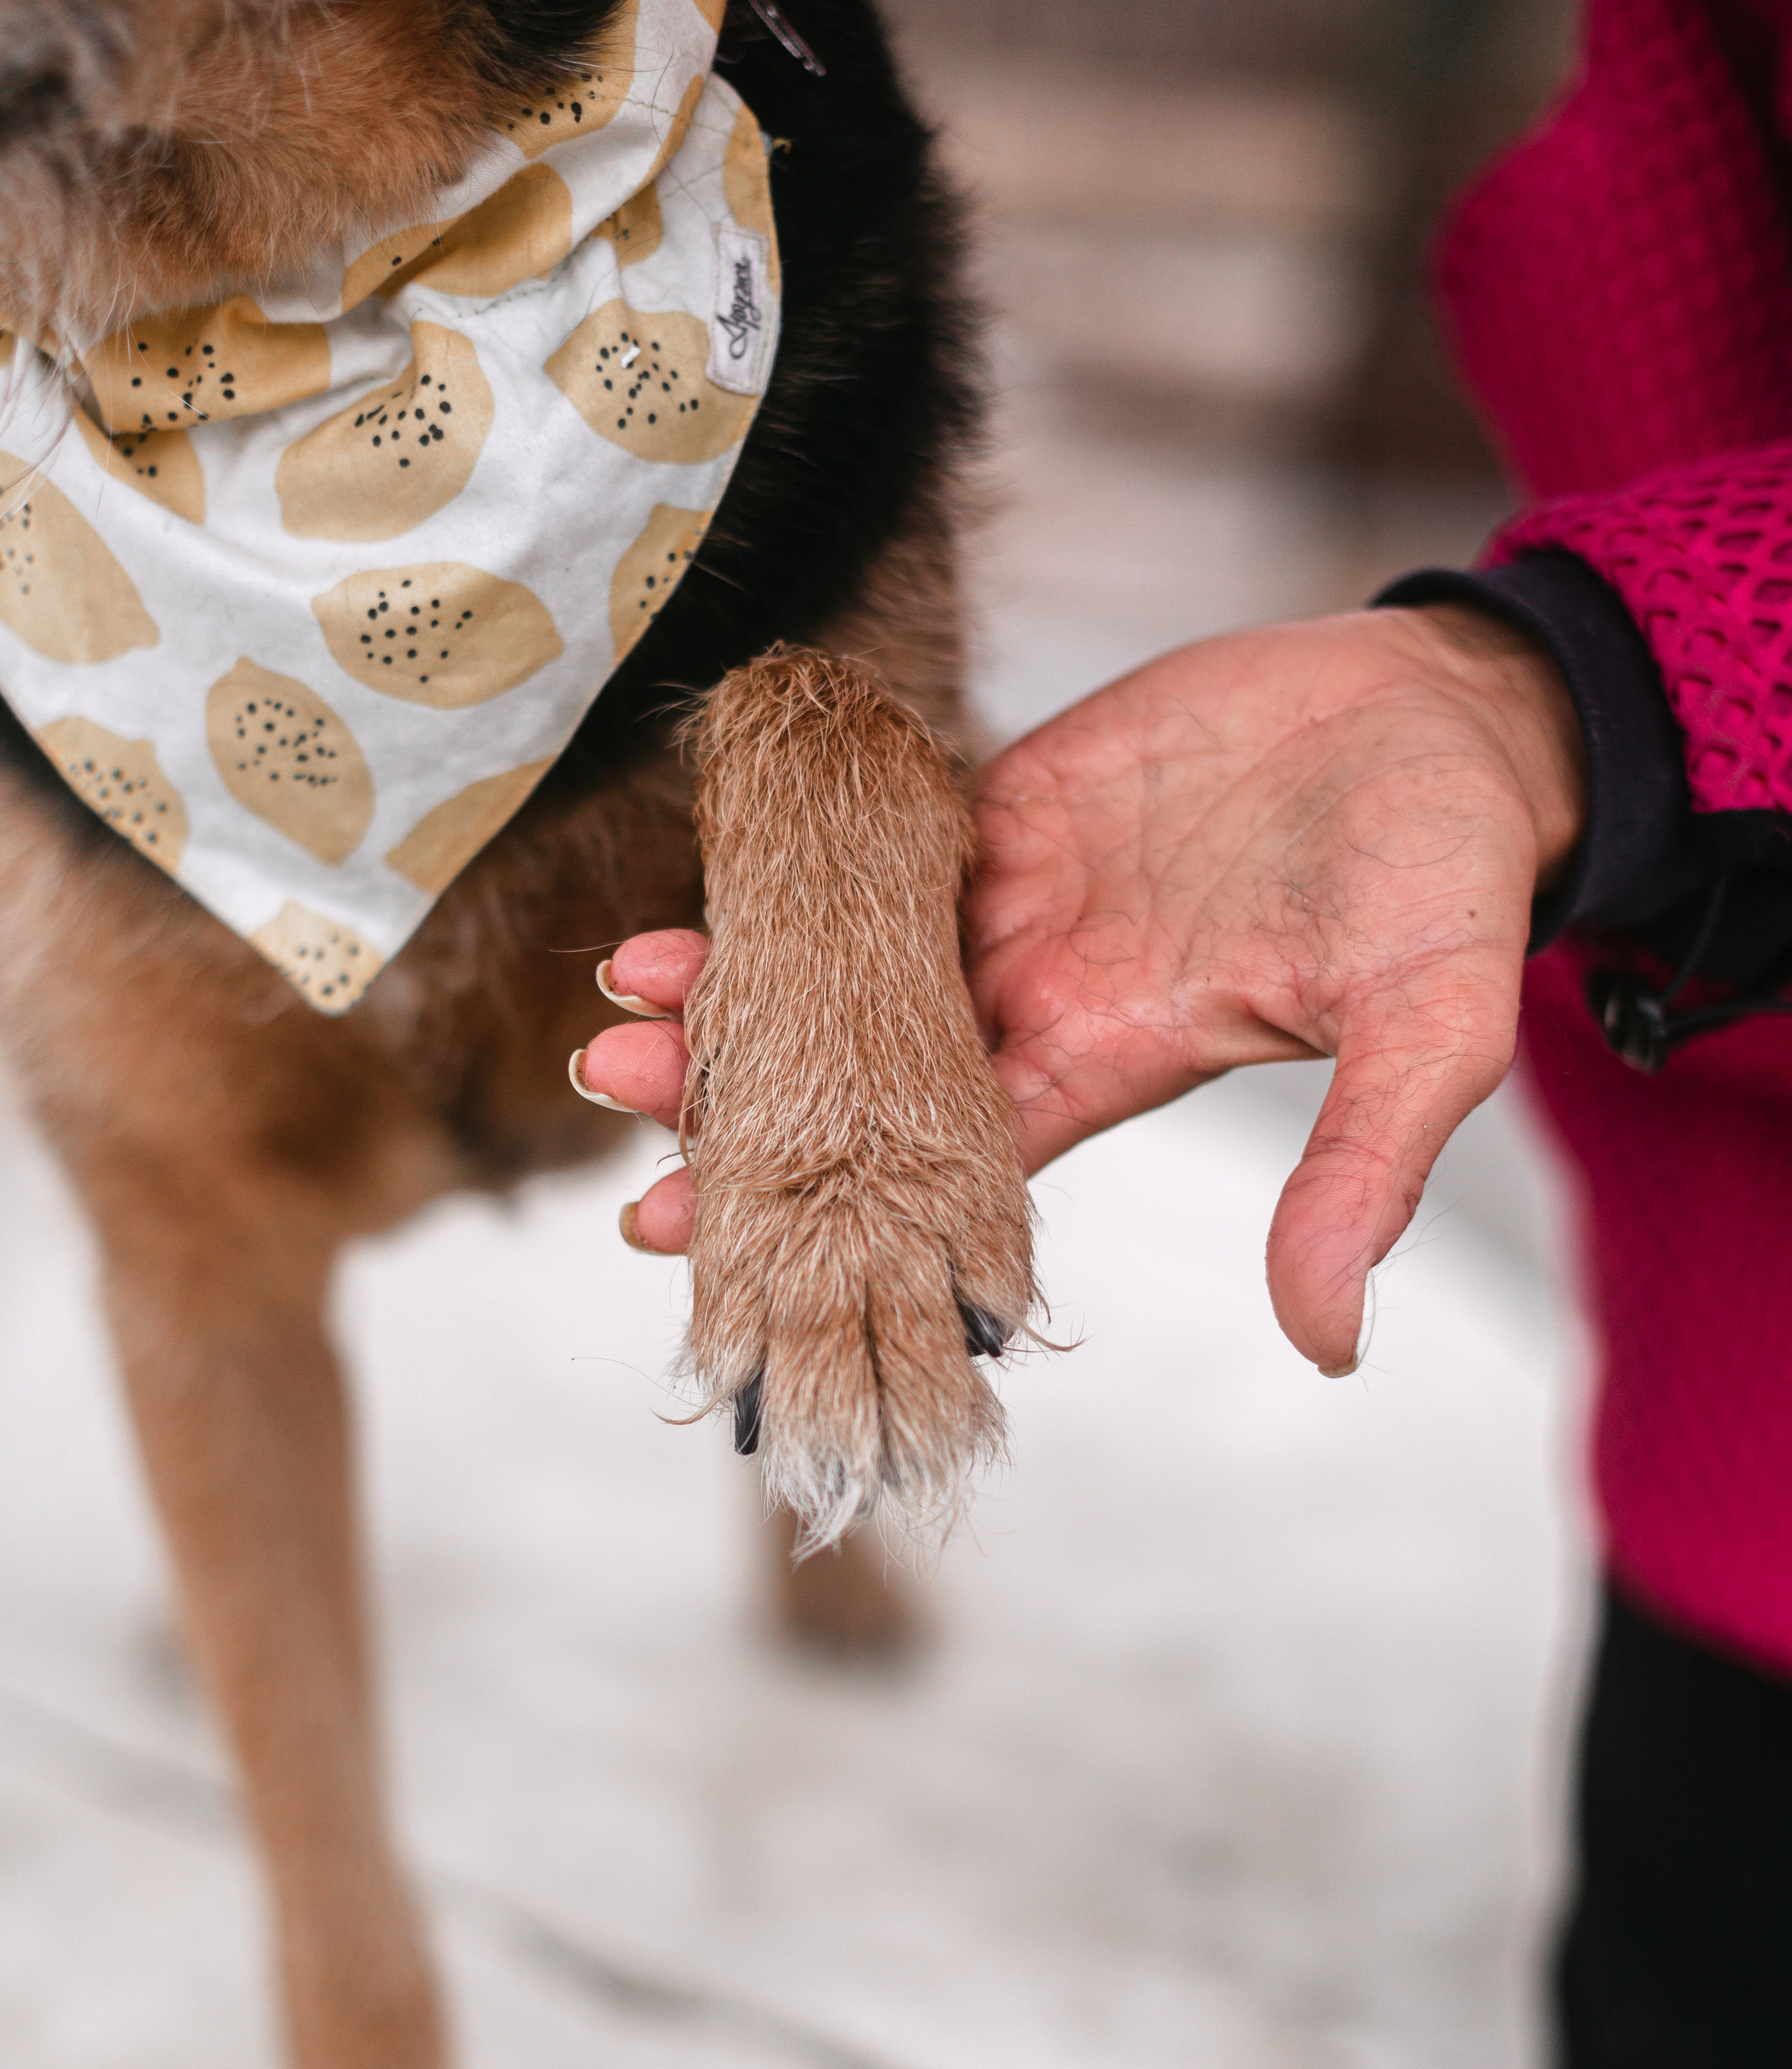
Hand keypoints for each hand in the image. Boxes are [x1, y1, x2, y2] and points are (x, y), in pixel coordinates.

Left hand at [575, 604, 1584, 1373]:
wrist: (1453, 723)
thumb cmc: (1450, 879)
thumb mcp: (1430, 1032)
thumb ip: (1360, 1173)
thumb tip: (1326, 1344)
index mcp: (1114, 1063)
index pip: (939, 1169)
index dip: (828, 1212)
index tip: (712, 1253)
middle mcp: (1044, 997)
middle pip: (859, 1074)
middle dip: (740, 1098)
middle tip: (614, 1111)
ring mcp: (1018, 899)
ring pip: (845, 960)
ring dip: (742, 979)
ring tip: (625, 1001)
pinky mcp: (1012, 800)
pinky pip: (875, 843)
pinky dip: (792, 861)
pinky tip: (708, 876)